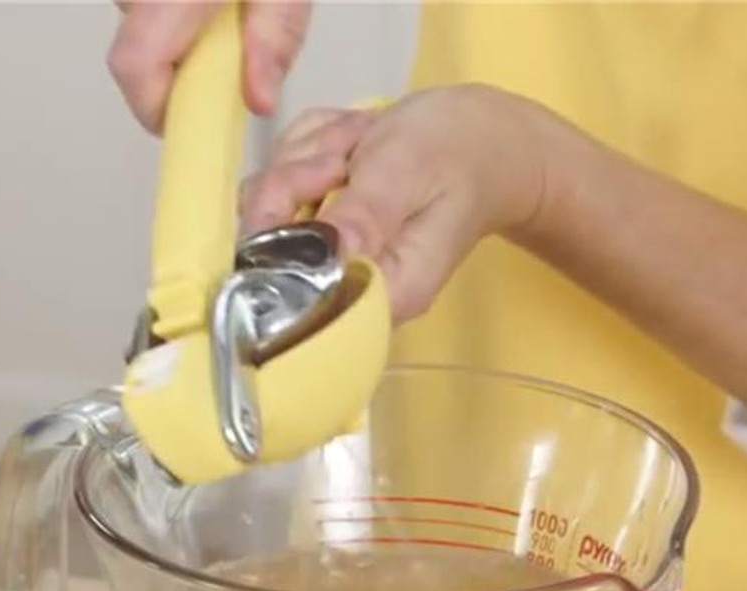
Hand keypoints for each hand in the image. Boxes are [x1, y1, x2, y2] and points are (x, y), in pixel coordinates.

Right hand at [108, 0, 311, 132]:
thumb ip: (275, 37)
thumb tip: (259, 98)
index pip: (136, 69)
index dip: (157, 108)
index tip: (190, 120)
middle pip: (138, 48)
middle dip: (182, 64)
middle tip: (229, 46)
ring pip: (140, 19)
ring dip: (180, 28)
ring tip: (225, 3)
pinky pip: (144, 0)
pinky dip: (175, 6)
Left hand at [239, 84, 549, 320]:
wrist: (481, 140)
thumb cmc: (455, 154)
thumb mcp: (408, 172)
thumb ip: (363, 215)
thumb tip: (319, 255)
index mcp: (383, 291)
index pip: (299, 294)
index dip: (284, 237)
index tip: (326, 177)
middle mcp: (351, 286)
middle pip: (268, 245)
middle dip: (295, 179)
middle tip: (345, 154)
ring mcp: (329, 258)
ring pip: (265, 205)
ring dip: (303, 157)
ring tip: (358, 143)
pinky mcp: (318, 231)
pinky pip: (277, 186)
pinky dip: (304, 152)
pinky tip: (348, 144)